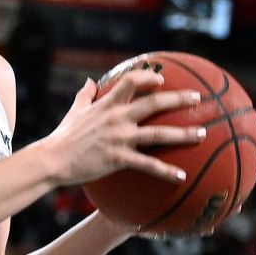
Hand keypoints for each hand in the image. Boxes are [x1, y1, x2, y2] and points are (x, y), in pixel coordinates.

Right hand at [40, 70, 203, 187]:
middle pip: (154, 103)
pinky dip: (166, 171)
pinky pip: (148, 165)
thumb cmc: (63, 136)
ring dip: (183, 134)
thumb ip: (85, 95)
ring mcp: (120, 138)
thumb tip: (90, 81)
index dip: (148, 78)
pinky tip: (181, 176)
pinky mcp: (119, 159)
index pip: (131, 82)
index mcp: (107, 105)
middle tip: (198, 98)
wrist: (52, 160)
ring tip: (203, 133)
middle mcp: (117, 118)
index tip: (162, 79)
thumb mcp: (74, 111)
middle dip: (179, 99)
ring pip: (159, 134)